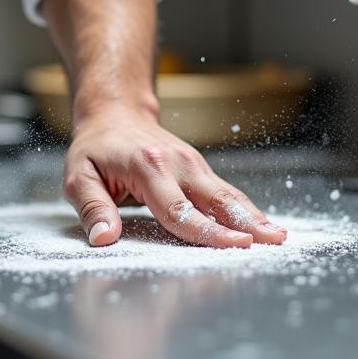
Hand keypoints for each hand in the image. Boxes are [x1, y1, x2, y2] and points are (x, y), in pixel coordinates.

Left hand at [62, 107, 287, 248]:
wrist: (115, 113)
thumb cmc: (96, 148)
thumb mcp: (78, 175)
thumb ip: (92, 207)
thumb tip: (104, 238)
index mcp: (148, 167)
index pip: (179, 209)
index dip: (206, 231)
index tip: (232, 245)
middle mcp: (178, 164)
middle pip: (215, 200)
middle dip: (244, 222)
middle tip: (272, 241)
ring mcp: (193, 165)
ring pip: (228, 195)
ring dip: (254, 216)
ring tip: (279, 236)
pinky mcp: (200, 170)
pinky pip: (225, 193)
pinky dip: (246, 210)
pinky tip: (264, 226)